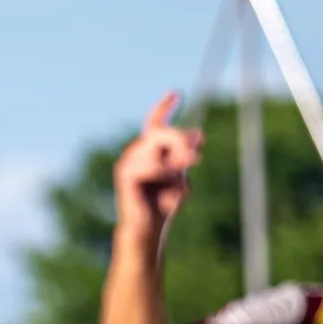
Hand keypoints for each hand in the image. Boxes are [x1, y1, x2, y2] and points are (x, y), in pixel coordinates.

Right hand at [111, 91, 204, 234]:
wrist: (148, 230)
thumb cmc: (163, 205)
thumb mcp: (180, 176)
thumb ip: (185, 155)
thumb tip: (198, 134)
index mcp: (148, 151)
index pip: (154, 123)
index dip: (164, 107)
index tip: (177, 93)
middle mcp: (135, 152)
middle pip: (161, 132)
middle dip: (181, 141)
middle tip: (198, 157)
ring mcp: (127, 161)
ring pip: (157, 147)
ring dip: (174, 163)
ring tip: (180, 179)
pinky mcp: (125, 173)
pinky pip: (151, 164)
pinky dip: (162, 174)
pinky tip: (165, 188)